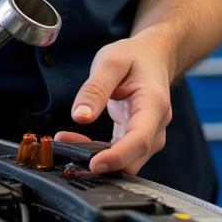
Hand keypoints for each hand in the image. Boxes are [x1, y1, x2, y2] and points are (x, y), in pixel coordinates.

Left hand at [55, 34, 171, 175]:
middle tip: (65, 143)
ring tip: (65, 138)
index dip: (117, 157)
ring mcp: (150, 136)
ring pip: (125, 162)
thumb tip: (79, 117)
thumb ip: (95, 89)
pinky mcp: (137, 139)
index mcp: (154, 104)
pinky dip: (98, 152)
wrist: (152, 57)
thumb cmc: (134, 57)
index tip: (93, 164)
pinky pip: (119, 154)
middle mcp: (156, 126)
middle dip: (101, 159)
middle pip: (132, 159)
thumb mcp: (111, 61)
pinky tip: (76, 139)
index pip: (140, 140)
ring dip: (96, 156)